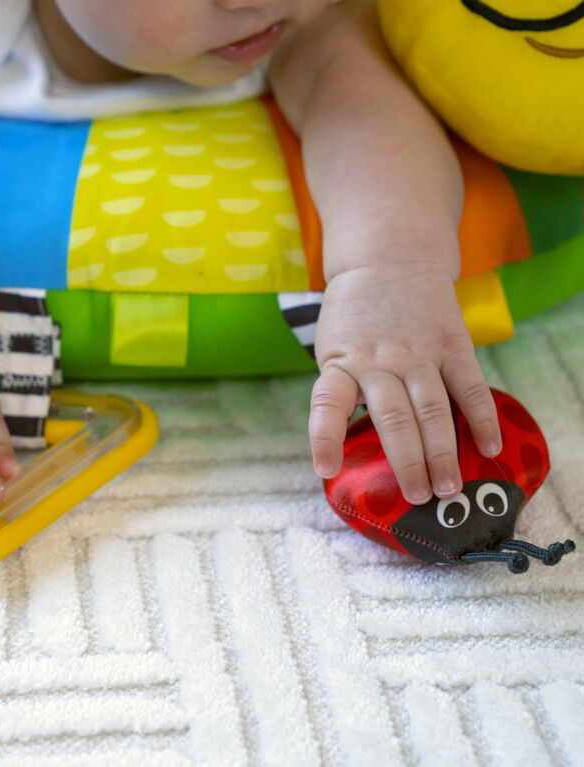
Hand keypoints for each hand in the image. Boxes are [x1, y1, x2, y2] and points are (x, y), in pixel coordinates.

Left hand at [309, 263, 501, 503]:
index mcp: (341, 362)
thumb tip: (348, 445)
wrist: (387, 259)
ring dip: (442, 451)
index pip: (327, 403)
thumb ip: (344, 389)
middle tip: (416, 497)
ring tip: (447, 488)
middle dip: (406, 461)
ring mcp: (418, 352)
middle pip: (393, 417)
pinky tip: (489, 447)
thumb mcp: (333, 348)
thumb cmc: (354, 318)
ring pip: (432, 408)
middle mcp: (379, 360)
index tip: (325, 470)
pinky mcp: (451, 343)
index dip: (325, 437)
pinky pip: (470, 385)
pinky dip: (481, 418)